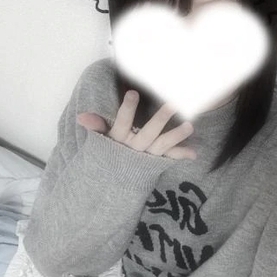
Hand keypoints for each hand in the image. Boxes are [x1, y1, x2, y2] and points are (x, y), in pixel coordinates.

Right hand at [77, 90, 196, 160]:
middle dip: (161, 119)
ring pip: (162, 145)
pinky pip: (169, 159)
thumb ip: (96, 126)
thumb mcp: (100, 141)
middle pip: (148, 133)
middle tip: (174, 103)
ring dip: (176, 136)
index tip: (134, 92)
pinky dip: (181, 155)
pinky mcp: (155, 163)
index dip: (128, 109)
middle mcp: (134, 148)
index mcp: (119, 139)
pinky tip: (194, 153)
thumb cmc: (108, 154)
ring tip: (190, 125)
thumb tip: (82, 116)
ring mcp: (146, 156)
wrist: (112, 183)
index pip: (122, 122)